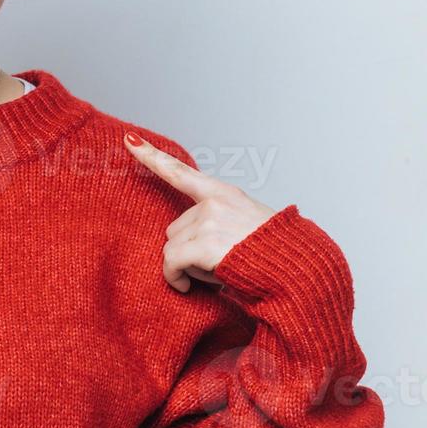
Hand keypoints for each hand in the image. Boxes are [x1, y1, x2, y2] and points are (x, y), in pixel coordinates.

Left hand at [124, 132, 275, 292]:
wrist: (297, 269)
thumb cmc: (273, 254)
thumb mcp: (248, 224)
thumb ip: (218, 221)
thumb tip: (183, 243)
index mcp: (224, 193)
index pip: (180, 172)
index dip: (151, 156)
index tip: (129, 141)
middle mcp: (214, 202)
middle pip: (174, 228)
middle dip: (187, 250)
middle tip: (214, 263)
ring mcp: (210, 221)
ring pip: (172, 248)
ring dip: (186, 266)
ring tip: (216, 272)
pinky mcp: (205, 243)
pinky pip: (171, 263)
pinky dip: (175, 277)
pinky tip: (187, 286)